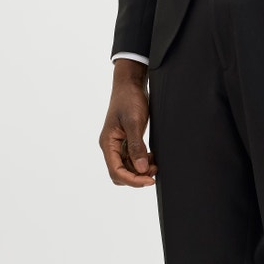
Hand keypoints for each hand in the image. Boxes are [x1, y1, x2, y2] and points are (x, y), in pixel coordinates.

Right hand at [100, 63, 156, 186]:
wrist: (130, 83)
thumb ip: (136, 147)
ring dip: (140, 170)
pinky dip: (142, 162)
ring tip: (156, 164)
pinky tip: (152, 157)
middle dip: (136, 177)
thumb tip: (141, 169)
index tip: (149, 180)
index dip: (133, 180)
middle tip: (154, 172)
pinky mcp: (127, 140)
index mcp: (108, 143)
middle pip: (120, 173)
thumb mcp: (134, 122)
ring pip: (127, 167)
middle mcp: (111, 146)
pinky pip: (132, 158)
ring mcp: (118, 144)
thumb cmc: (129, 99)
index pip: (116, 171)